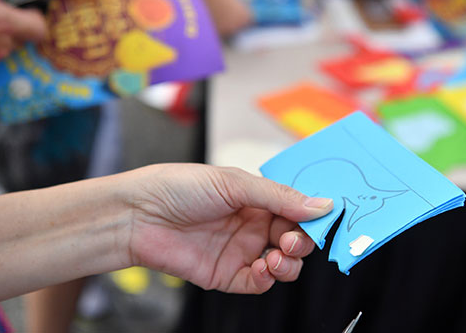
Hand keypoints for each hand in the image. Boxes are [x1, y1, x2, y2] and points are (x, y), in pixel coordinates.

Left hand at [127, 164, 333, 293]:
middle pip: (295, 238)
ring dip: (289, 263)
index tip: (328, 217)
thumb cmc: (179, 187)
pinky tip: (262, 268)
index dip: (313, 215)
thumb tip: (321, 204)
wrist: (138, 215)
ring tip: (276, 255)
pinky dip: (267, 278)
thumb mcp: (234, 183)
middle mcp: (253, 224)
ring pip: (283, 264)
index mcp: (257, 198)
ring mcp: (241, 250)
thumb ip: (279, 196)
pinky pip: (258, 283)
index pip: (297, 209)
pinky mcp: (227, 274)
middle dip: (302, 241)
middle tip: (292, 239)